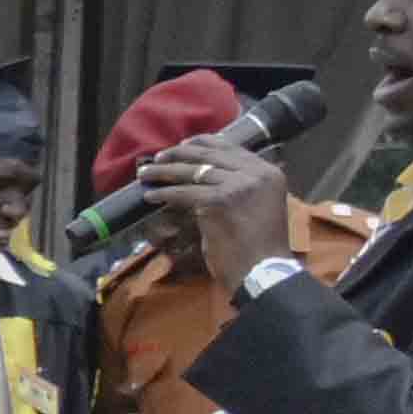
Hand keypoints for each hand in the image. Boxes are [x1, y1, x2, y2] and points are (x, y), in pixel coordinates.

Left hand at [158, 140, 295, 287]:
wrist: (264, 270)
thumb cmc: (258, 245)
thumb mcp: (258, 204)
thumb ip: (239, 185)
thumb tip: (204, 176)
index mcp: (268, 172)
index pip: (230, 147)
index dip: (202, 143)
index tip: (182, 144)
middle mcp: (256, 174)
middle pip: (209, 155)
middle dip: (178, 154)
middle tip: (158, 158)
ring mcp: (238, 185)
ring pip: (193, 171)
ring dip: (163, 171)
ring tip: (145, 173)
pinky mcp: (219, 201)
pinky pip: (184, 193)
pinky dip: (164, 193)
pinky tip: (150, 196)